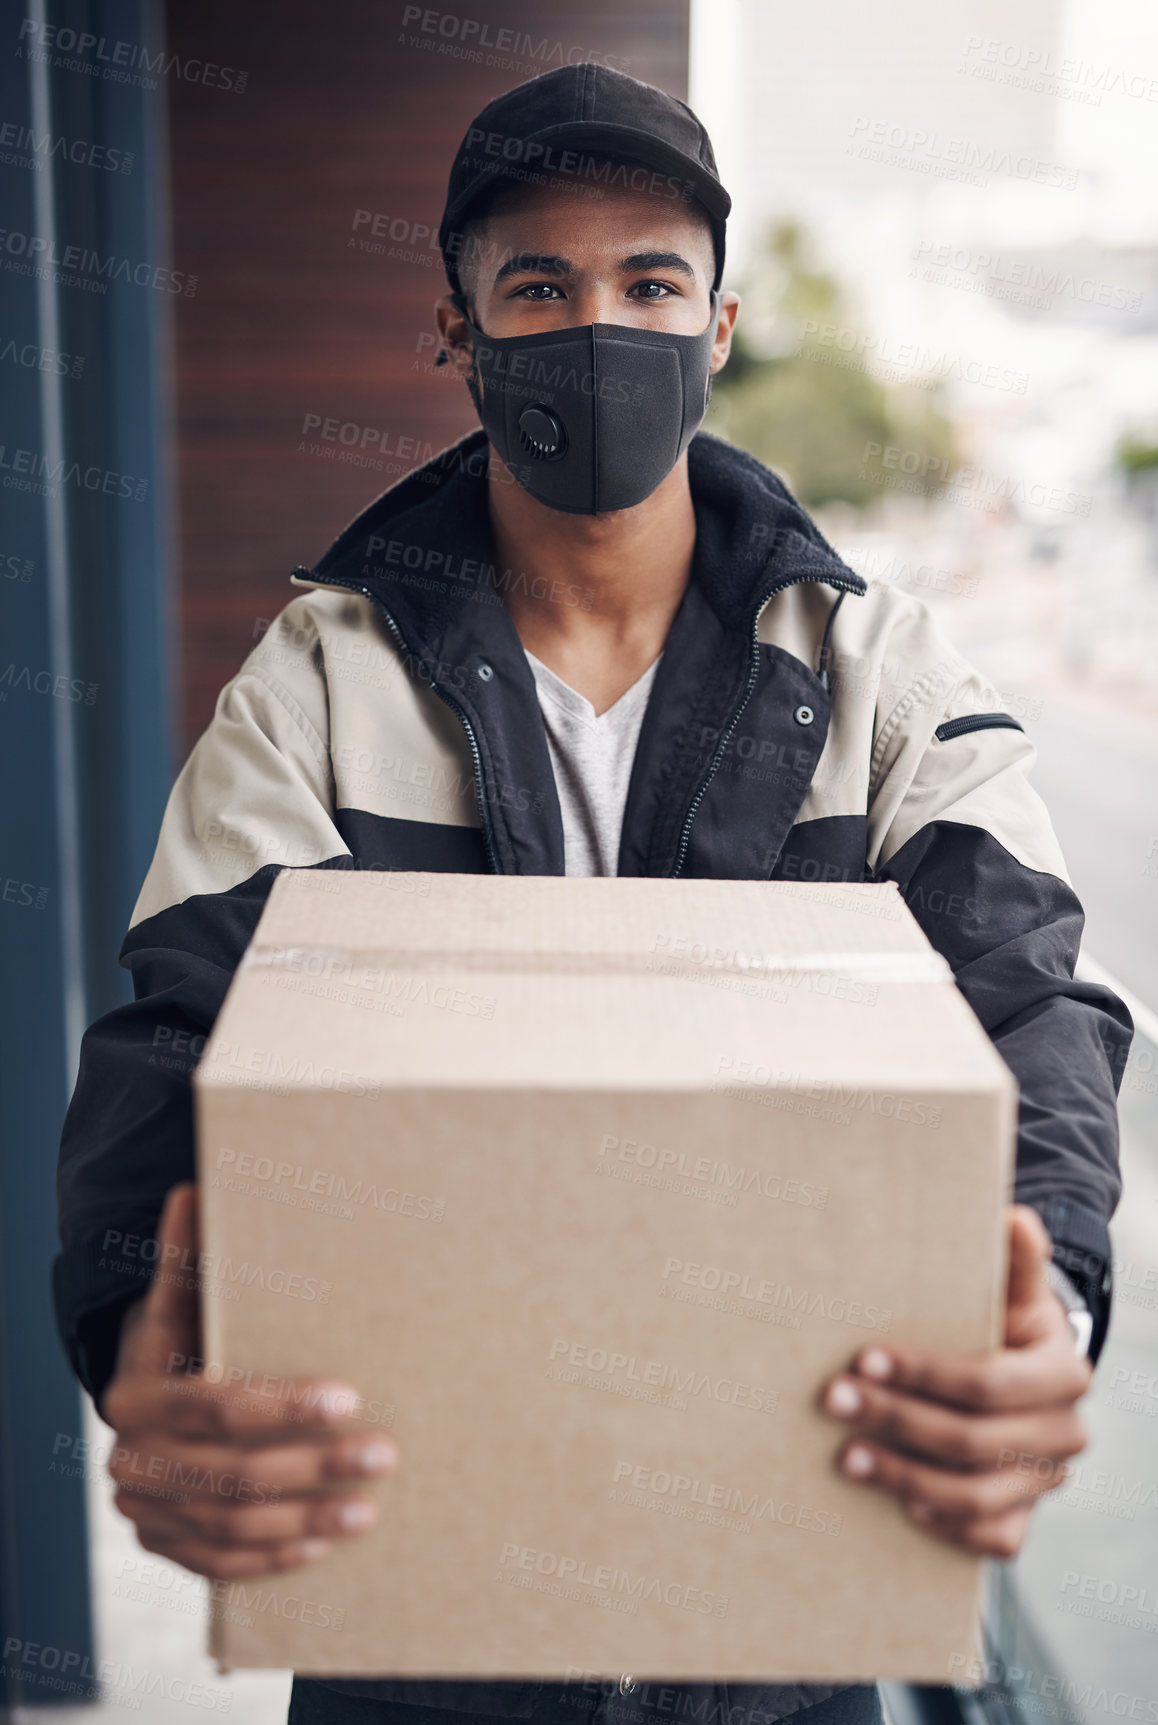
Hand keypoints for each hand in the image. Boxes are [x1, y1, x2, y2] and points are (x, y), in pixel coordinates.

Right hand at [103, 1182, 397, 1580]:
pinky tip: (321, 1548)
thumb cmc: (184, 1336)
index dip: (284, 1405)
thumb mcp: (183, 1298)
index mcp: (137, 1393)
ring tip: (367, 1508)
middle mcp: (132, 1458)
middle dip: (313, 1465)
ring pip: (230, 1525)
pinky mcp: (159, 1543)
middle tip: (383, 1454)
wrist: (141, 1399)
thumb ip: (189, 1256)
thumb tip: (191, 1188)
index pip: (219, 1405)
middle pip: (233, 1472)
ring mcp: (143, 1508)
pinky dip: (270, 1560)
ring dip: (303, 1520)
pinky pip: (217, 1564)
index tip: (349, 1396)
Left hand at [820, 1205, 1091, 1556]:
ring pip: (977, 1495)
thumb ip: (1016, 1259)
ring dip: (905, 1477)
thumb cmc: (1003, 1322)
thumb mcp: (1012, 1289)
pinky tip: (901, 1504)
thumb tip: (1015, 1217)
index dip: (924, 1373)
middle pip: (973, 1441)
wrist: (1024, 1378)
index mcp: (1063, 1373)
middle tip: (835, 1401)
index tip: (863, 1357)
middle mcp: (1063, 1434)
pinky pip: (993, 1540)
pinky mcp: (1024, 1518)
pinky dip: (946, 1525)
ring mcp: (1045, 1482)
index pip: (987, 1382)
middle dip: (897, 1420)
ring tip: (846, 1458)